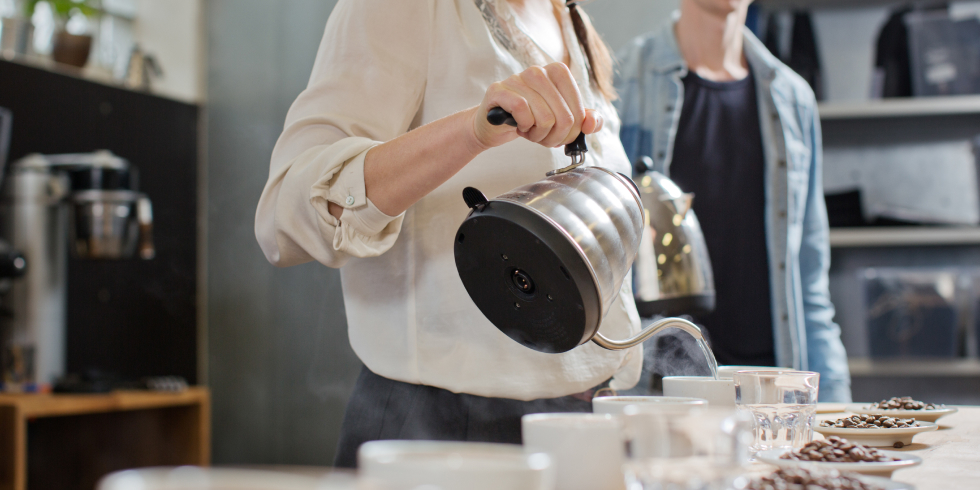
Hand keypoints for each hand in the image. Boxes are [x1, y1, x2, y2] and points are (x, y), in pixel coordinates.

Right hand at [471, 62, 603, 149]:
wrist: (495, 124)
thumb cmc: (530, 119)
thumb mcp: (563, 120)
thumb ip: (585, 120)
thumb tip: (592, 123)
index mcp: (558, 72)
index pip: (578, 111)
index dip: (572, 132)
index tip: (561, 136)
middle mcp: (538, 71)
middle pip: (564, 117)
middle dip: (555, 137)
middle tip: (543, 137)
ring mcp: (517, 78)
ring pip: (544, 118)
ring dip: (538, 135)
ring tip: (529, 131)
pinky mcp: (499, 90)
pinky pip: (523, 113)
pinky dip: (523, 127)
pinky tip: (518, 125)